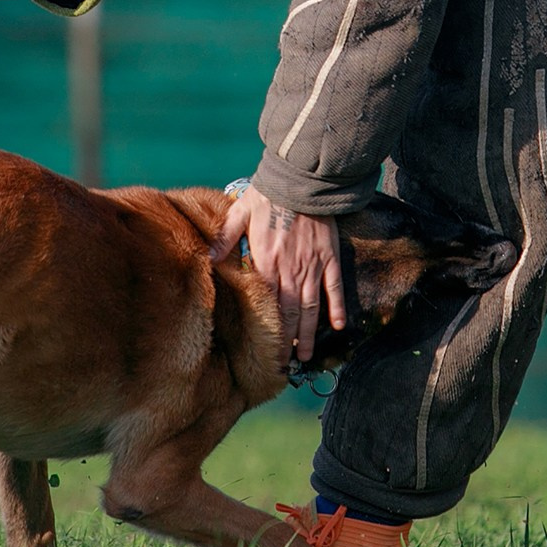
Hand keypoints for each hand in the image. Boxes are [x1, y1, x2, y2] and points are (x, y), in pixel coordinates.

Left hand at [212, 185, 347, 364]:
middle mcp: (290, 270)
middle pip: (290, 314)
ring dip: (310, 333)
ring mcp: (312, 265)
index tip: (266, 355)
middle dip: (288, 342)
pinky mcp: (329, 256)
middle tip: (286, 366)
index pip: (266, 307)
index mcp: (266, 262)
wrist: (301, 179)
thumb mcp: (239, 213)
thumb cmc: (266, 195)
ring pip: (311, 307)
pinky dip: (337, 307)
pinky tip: (338, 327)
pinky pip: (334, 287)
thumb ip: (225, 238)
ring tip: (307, 356)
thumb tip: (208, 259)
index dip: (268, 333)